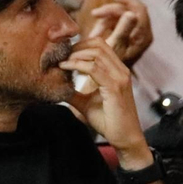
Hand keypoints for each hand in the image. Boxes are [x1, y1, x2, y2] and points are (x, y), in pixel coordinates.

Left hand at [60, 36, 147, 154]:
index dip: (80, 45)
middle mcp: (121, 70)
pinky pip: (94, 69)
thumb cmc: (109, 121)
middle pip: (98, 44)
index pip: (100, 46)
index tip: (63, 53)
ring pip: (96, 53)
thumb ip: (74, 92)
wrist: (125, 138)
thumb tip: (57, 86)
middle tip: (59, 55)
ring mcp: (120, 77)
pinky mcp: (115, 87)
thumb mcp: (86, 103)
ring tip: (60, 62)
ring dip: (75, 55)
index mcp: (117, 71)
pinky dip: (77, 65)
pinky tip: (64, 68)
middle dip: (75, 47)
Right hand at [88, 0, 151, 65]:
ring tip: (92, 34)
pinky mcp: (126, 38)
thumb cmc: (110, 69)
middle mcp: (142, 35)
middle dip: (110, 12)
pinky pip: (116, 24)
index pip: (139, 10)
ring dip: (105, 21)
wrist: (109, 86)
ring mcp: (135, 36)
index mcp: (143, 36)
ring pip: (120, 17)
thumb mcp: (115, 49)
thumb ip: (123, 30)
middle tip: (95, 14)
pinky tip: (95, 34)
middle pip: (128, 11)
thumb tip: (131, 12)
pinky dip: (105, 26)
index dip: (126, 1)